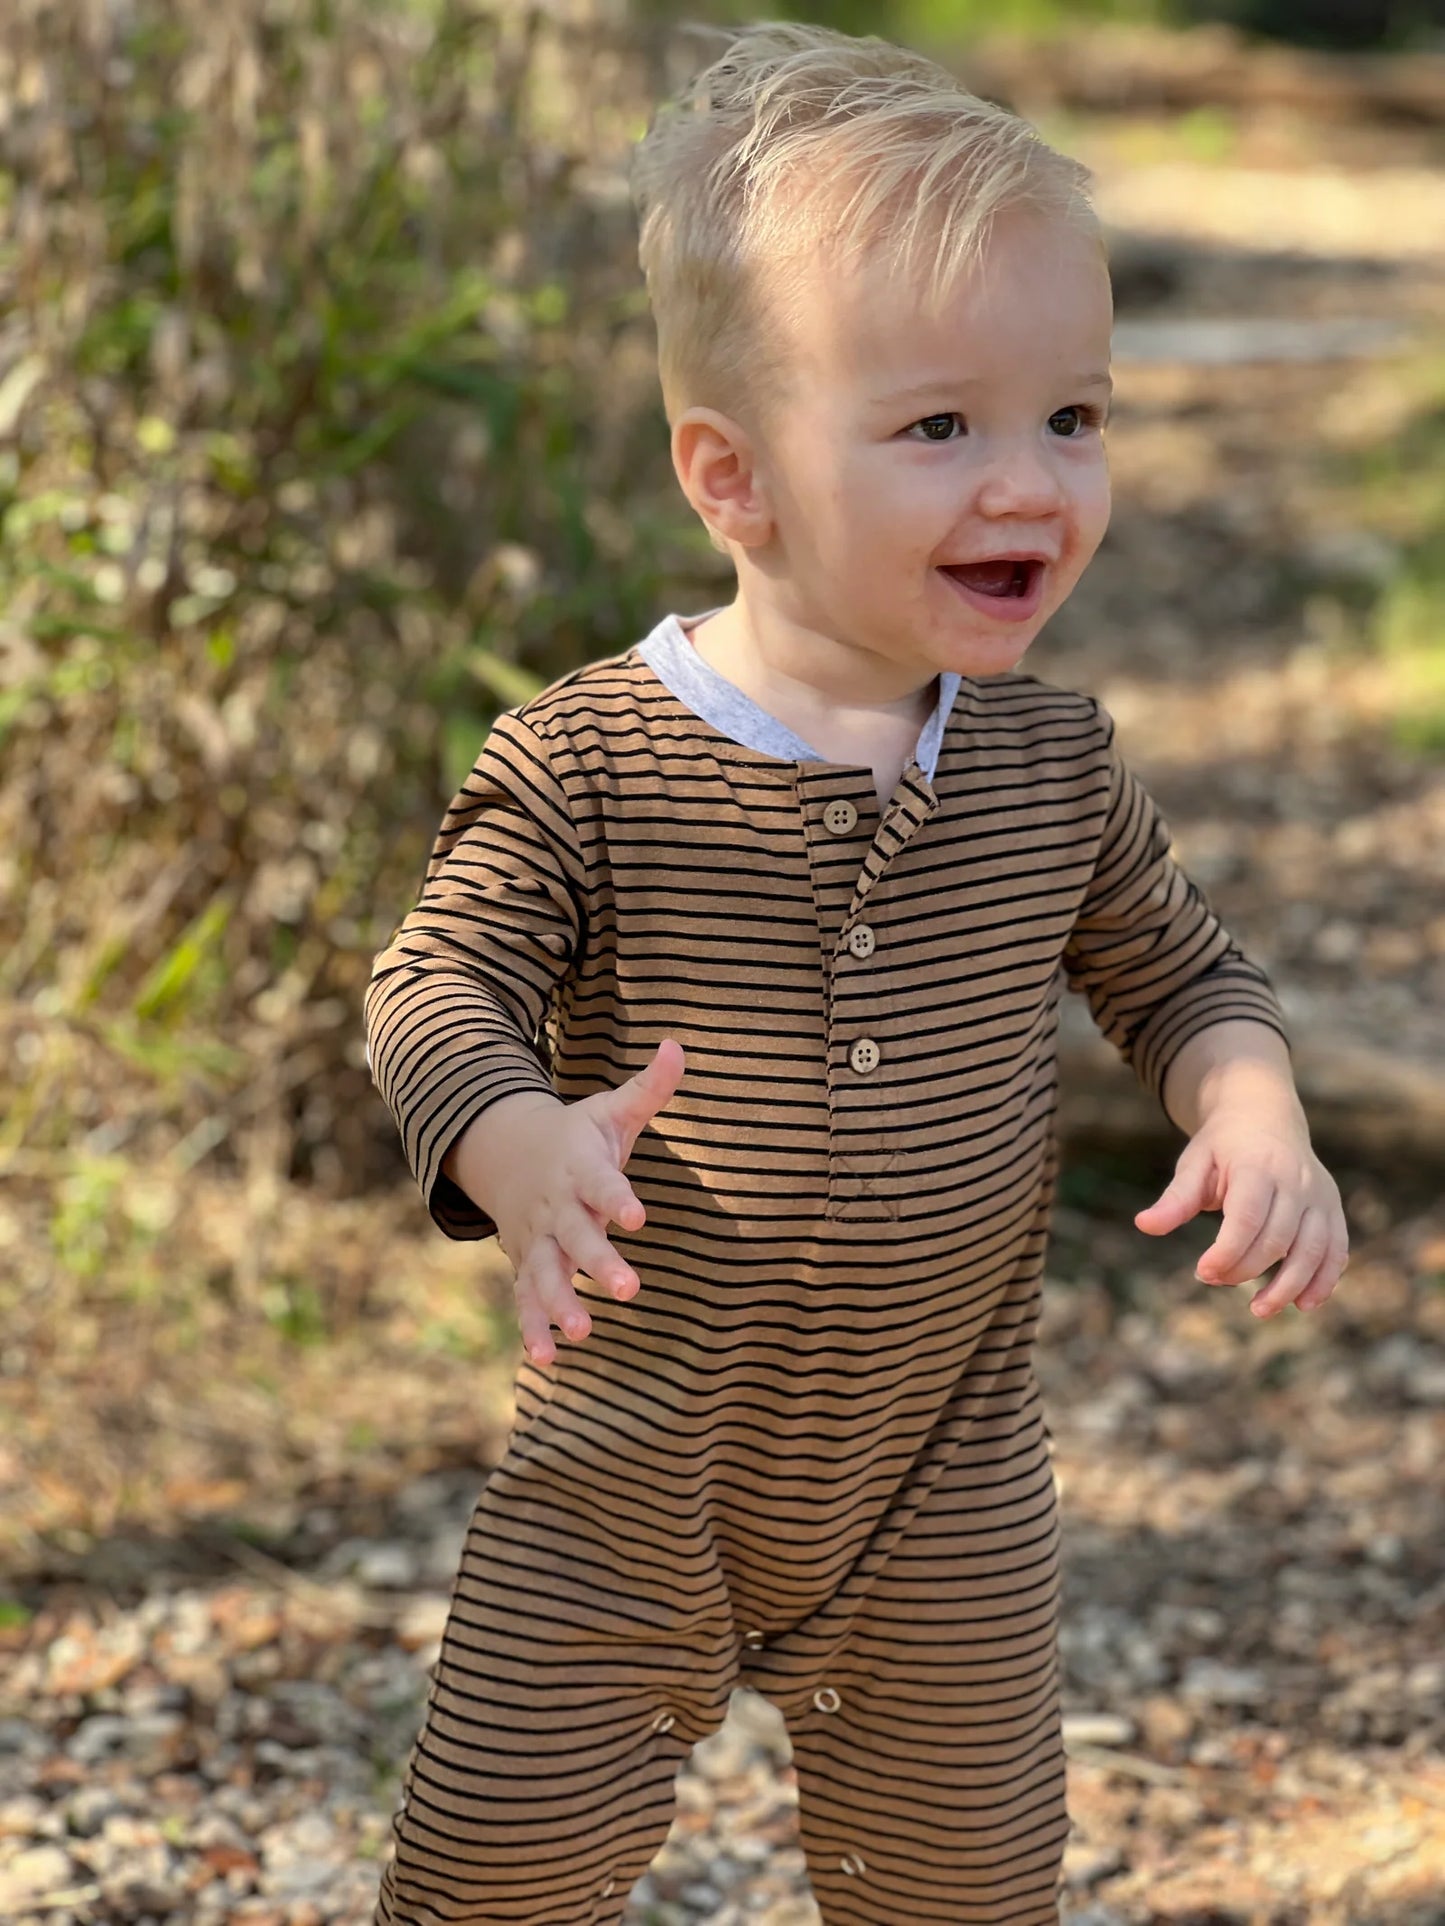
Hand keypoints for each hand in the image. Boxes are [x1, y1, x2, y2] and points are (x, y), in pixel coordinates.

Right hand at [450, 1038, 685, 1365]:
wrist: (507, 1154)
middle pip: (576, 1238)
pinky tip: (546, 1360)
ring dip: (561, 1304)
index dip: (619, 1198)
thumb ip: (647, 1088)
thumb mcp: (609, 1110)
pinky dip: (532, 1329)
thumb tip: (680, 1046)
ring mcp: (537, 1240)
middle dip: (600, 1263)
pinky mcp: (526, 1266)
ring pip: (545, 1275)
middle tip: (630, 1290)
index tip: (640, 1215)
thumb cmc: (576, 1136)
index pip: (602, 1183)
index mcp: (580, 1168)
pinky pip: (526, 1300)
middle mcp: (557, 1208)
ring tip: (583, 1334)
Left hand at [1133, 1106, 1347, 1317]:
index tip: (1202, 1272)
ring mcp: (1320, 1195)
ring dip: (1288, 1287)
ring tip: (1259, 1310)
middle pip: (1277, 1239)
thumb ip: (1175, 1198)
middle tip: (1214, 1279)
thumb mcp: (1194, 1163)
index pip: (1247, 1219)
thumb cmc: (1222, 1146)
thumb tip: (1144, 1226)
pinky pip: (1336, 1250)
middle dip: (1245, 1269)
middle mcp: (1296, 1181)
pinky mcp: (1332, 1209)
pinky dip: (1324, 1280)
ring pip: (1313, 1250)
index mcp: (1258, 1166)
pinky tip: (1303, 1303)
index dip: (1226, 1252)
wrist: (1264, 1115)